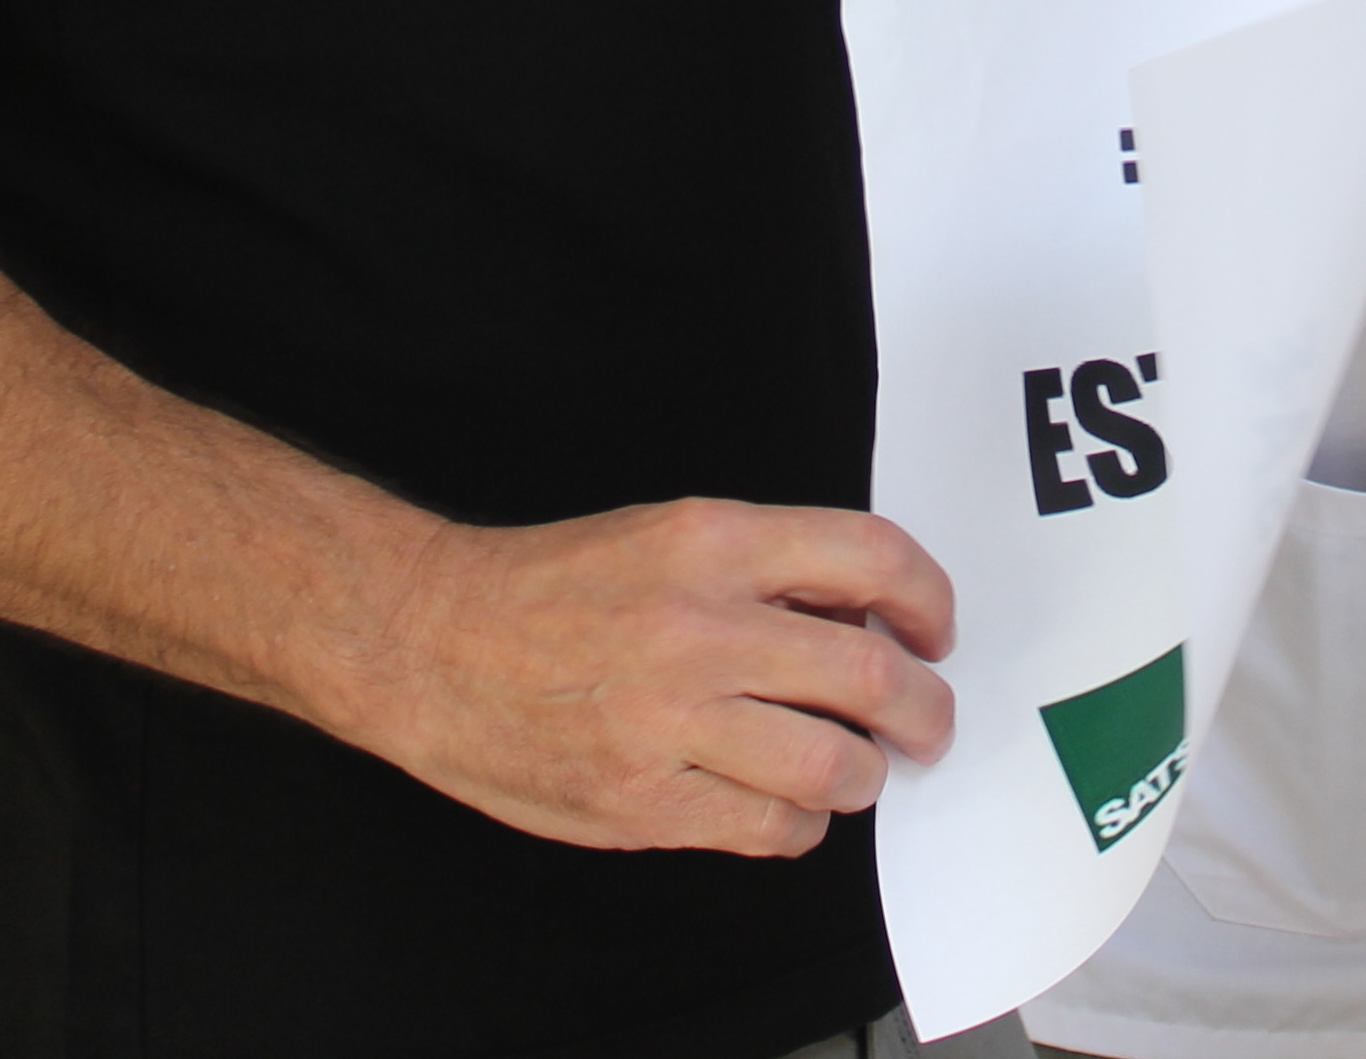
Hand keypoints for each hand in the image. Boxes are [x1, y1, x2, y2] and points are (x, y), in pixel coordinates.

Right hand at [331, 496, 956, 857]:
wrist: (431, 642)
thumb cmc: (547, 588)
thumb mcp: (664, 536)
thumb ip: (764, 570)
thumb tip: (869, 613)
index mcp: (709, 542)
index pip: (871, 557)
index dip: (929, 598)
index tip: (934, 628)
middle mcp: (699, 626)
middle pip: (871, 675)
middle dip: (923, 708)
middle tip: (925, 721)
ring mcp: (670, 720)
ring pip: (834, 766)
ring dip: (863, 774)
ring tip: (850, 767)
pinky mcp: (643, 801)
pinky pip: (770, 828)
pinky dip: (798, 823)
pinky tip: (781, 802)